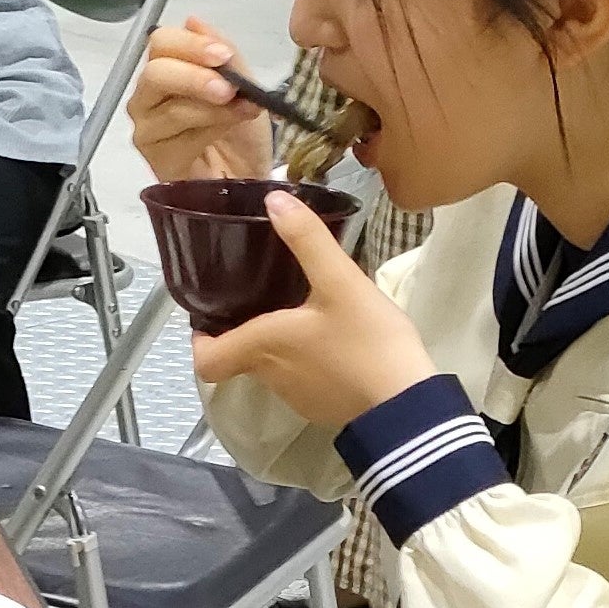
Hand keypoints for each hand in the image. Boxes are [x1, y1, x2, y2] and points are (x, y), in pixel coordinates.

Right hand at [128, 16, 277, 185]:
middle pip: (155, 73)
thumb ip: (227, 56)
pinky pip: (179, 138)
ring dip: (212, 108)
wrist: (251, 177)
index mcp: (168, 69)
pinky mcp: (156, 159)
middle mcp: (149, 96)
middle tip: (227, 87)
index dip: (190, 45)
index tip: (223, 55)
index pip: (161, 43)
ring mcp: (148, 129)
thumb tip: (195, 21)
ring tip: (242, 111)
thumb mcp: (247, 87)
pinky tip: (228, 131)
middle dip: (195, 76)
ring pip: (172, 107)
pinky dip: (210, 130)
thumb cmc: (243, 134)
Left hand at [189, 192, 436, 429]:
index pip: (207, 359)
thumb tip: (274, 199)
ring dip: (280, 346)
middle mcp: (271, 376)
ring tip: (304, 314)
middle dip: (248, 329)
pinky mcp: (324, 408)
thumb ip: (307, 239)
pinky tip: (336, 344)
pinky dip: (308, 364)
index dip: (201, 340)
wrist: (407, 406)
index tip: (212, 316)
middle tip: (265, 296)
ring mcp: (298, 397)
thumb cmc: (367, 342)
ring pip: (274, 369)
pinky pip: (303, 381)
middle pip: (242, 357)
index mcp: (263, 346)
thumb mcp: (340, 281)